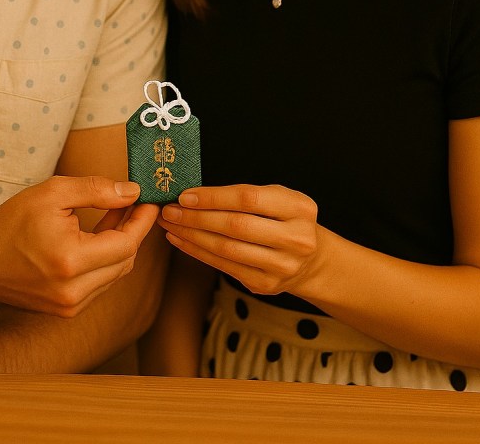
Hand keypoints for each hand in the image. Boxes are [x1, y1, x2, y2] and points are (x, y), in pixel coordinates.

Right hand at [0, 175, 158, 316]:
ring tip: (117, 215)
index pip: (126, 245)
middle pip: (125, 262)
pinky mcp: (65, 310)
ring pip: (114, 274)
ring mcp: (70, 306)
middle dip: (133, 231)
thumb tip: (131, 192)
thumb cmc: (11, 223)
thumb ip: (97, 190)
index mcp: (71, 261)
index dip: (142, 222)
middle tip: (135, 204)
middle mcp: (73, 291)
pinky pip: (99, 283)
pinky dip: (104, 260)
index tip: (150, 202)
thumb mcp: (53, 193)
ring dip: (120, 246)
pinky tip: (99, 237)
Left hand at [158, 184, 317, 296]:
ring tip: (171, 224)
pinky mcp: (266, 284)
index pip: (248, 199)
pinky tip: (182, 241)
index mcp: (299, 207)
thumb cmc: (284, 218)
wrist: (310, 258)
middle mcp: (295, 238)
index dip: (213, 197)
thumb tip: (193, 194)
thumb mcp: (278, 197)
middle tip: (169, 210)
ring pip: (227, 249)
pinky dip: (198, 252)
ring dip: (192, 236)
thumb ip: (244, 195)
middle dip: (197, 217)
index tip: (185, 195)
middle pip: (236, 226)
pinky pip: (224, 266)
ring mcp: (281, 265)